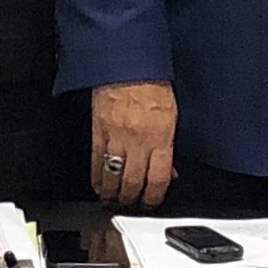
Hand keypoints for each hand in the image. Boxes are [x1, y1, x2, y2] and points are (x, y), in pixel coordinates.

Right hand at [91, 80, 176, 208]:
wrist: (126, 61)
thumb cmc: (151, 82)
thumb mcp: (171, 114)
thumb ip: (168, 145)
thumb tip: (169, 170)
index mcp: (160, 135)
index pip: (158, 179)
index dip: (154, 197)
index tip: (152, 202)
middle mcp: (138, 140)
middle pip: (133, 183)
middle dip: (133, 201)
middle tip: (132, 206)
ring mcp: (116, 137)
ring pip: (113, 178)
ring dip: (114, 195)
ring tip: (115, 201)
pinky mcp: (98, 132)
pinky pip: (96, 163)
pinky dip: (97, 178)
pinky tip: (99, 186)